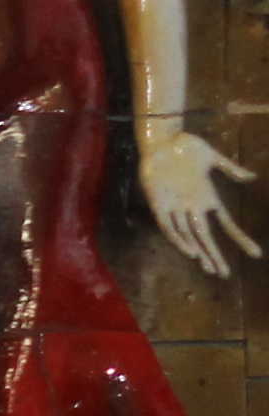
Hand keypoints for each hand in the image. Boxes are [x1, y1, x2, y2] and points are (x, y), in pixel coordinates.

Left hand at [143, 126, 259, 278]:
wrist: (161, 140)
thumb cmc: (186, 147)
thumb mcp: (212, 158)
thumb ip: (230, 169)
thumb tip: (251, 177)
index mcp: (207, 197)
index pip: (226, 224)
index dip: (238, 238)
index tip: (255, 253)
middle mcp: (192, 206)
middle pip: (206, 236)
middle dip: (215, 255)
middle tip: (224, 274)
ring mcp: (176, 207)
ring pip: (190, 236)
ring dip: (200, 252)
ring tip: (209, 268)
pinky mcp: (159, 205)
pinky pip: (170, 227)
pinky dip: (180, 240)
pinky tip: (191, 252)